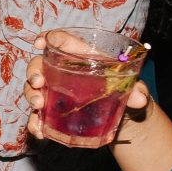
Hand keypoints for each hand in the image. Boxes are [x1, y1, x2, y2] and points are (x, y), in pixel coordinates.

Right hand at [22, 33, 150, 139]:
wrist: (126, 119)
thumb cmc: (127, 93)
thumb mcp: (133, 88)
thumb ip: (136, 90)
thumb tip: (140, 98)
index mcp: (81, 57)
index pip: (61, 42)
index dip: (47, 38)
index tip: (39, 43)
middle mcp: (63, 73)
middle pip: (39, 65)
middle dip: (33, 72)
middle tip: (38, 83)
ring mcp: (56, 94)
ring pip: (34, 89)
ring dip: (31, 96)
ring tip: (38, 107)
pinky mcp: (54, 114)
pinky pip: (38, 116)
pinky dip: (35, 124)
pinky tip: (39, 131)